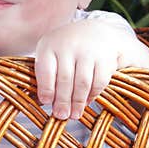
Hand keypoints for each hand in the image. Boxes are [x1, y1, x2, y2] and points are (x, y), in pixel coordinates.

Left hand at [34, 19, 148, 119]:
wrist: (96, 31)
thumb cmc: (67, 50)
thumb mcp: (52, 54)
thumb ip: (46, 74)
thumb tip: (43, 102)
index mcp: (49, 44)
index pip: (45, 70)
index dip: (46, 89)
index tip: (46, 102)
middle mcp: (69, 45)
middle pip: (64, 79)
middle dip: (62, 101)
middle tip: (61, 115)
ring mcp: (88, 50)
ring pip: (82, 82)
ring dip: (77, 101)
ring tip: (74, 115)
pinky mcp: (105, 57)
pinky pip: (98, 81)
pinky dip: (92, 95)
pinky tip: (87, 102)